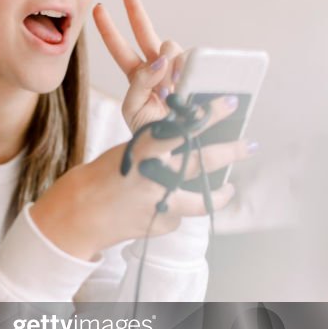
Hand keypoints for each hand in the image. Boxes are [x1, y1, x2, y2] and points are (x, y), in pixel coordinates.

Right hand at [31, 101, 253, 258]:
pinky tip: (162, 208)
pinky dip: (175, 210)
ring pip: (202, 201)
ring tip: (230, 189)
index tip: (227, 104)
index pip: (181, 128)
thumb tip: (187, 138)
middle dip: (230, 151)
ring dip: (220, 194)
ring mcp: (159, 204)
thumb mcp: (126, 153)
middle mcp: (153, 177)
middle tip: (249, 144)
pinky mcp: (160, 224)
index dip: (206, 116)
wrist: (78, 217)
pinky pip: (179, 215)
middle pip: (201, 163)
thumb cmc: (102, 178)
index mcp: (141, 151)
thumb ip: (156, 148)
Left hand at [93, 0, 185, 133]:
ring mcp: (177, 69)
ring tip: (168, 87)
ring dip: (165, 58)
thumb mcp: (134, 109)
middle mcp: (157, 69)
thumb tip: (158, 60)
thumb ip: (140, 83)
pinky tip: (183, 82)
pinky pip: (189, 60)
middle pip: (144, 31)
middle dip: (134, 7)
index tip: (98, 7)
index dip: (109, 29)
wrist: (176, 148)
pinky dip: (183, 67)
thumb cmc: (152, 133)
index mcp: (138, 77)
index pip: (120, 48)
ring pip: (169, 46)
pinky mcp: (195, 73)